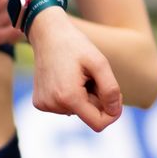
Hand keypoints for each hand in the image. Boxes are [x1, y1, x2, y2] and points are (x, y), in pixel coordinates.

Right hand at [28, 11, 121, 131]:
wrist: (48, 34)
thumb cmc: (76, 45)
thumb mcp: (99, 62)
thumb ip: (110, 89)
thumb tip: (114, 111)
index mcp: (69, 97)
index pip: (98, 124)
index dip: (112, 113)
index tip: (116, 96)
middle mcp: (53, 105)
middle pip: (88, 116)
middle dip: (96, 100)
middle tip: (92, 76)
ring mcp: (44, 105)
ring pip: (77, 111)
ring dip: (83, 96)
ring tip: (77, 75)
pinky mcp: (40, 102)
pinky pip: (64, 107)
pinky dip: (71, 96)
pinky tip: (66, 78)